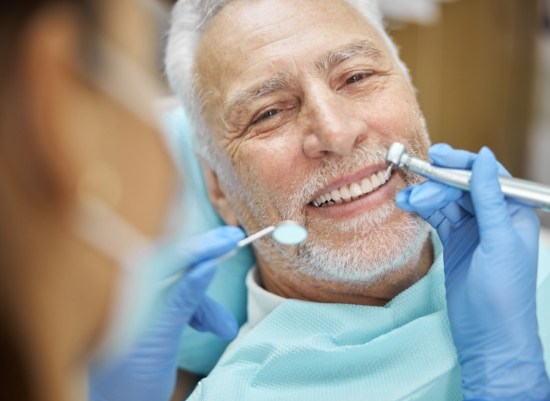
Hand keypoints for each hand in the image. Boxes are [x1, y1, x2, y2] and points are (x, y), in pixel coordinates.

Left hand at [89, 226, 244, 400]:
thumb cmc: (127, 381)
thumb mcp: (160, 338)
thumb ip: (182, 298)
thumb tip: (207, 264)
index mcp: (124, 293)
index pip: (168, 256)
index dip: (202, 244)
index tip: (231, 237)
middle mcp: (129, 294)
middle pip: (176, 266)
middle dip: (208, 264)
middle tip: (236, 245)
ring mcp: (137, 307)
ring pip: (181, 288)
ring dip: (206, 304)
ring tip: (225, 329)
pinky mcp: (146, 321)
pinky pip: (177, 304)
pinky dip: (196, 313)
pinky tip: (209, 327)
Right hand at [396, 144, 549, 400]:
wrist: (488, 337)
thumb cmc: (503, 292)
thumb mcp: (498, 241)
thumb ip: (489, 198)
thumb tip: (483, 155)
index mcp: (514, 213)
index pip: (487, 177)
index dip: (462, 164)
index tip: (436, 156)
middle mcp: (494, 217)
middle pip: (463, 187)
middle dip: (438, 184)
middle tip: (414, 183)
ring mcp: (473, 230)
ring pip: (447, 201)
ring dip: (426, 197)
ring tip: (404, 199)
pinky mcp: (456, 242)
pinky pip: (438, 217)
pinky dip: (423, 210)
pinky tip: (408, 206)